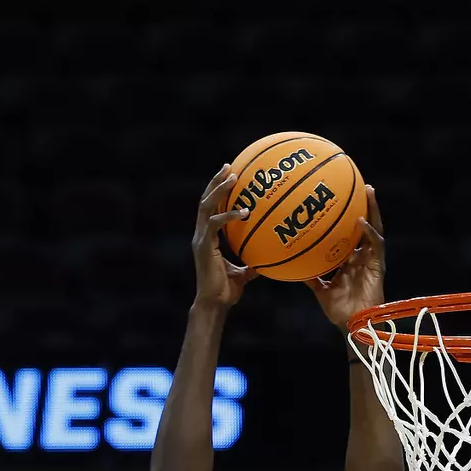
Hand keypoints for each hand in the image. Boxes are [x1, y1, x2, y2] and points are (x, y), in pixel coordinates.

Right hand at [192, 163, 255, 306]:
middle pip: (205, 200)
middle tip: (229, 166)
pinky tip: (244, 211)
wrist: (214, 303)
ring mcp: (201, 239)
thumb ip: (252, 263)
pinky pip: (214, 224)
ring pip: (206, 206)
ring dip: (218, 190)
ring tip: (232, 176)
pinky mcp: (204, 246)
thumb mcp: (243, 273)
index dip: (217, 191)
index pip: (210, 208)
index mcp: (207, 238)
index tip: (229, 175)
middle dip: (216, 182)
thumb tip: (269, 260)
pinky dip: (228, 215)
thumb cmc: (227, 291)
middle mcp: (201, 235)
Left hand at [305, 184, 384, 328]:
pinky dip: (368, 232)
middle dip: (363, 205)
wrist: (353, 324)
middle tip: (358, 185)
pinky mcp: (378, 265)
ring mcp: (371, 259)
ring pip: (374, 228)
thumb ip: (309, 276)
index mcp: (350, 259)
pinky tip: (361, 221)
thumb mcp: (319, 289)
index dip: (346, 218)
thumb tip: (289, 266)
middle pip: (364, 225)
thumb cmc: (339, 309)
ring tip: (367, 191)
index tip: (339, 200)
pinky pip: (375, 244)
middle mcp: (362, 255)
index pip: (349, 233)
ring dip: (372, 209)